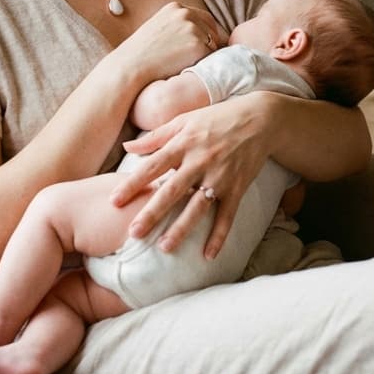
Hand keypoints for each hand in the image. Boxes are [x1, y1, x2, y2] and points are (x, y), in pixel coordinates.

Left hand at [110, 94, 269, 259]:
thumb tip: (127, 147)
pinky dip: (219, 236)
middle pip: (172, 190)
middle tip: (133, 233)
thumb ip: (155, 136)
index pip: (153, 166)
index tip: (114, 201)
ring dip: (181, 228)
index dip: (133, 184)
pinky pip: (227, 215)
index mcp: (183, 143)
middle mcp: (200, 161)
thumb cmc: (216, 118)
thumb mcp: (184, 120)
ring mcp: (220, 176)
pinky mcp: (237, 188)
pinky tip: (208, 255)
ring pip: (198, 207)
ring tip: (164, 248)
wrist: (260, 118)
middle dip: (152, 213)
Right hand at [117, 2, 225, 84]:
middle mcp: (185, 13)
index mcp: (175, 7)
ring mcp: (192, 28)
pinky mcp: (197, 45)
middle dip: (207, 45)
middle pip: (212, 30)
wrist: (130, 66)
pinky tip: (186, 69)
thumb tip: (197, 34)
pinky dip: (203, 66)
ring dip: (204, 56)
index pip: (204, 18)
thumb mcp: (158, 28)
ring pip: (213, 45)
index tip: (198, 48)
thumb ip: (176, 26)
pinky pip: (211, 58)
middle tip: (192, 60)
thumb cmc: (140, 53)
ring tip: (184, 65)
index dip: (204, 34)